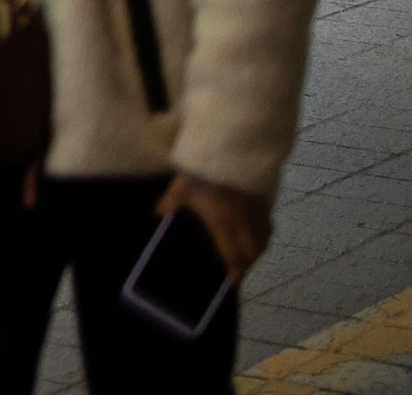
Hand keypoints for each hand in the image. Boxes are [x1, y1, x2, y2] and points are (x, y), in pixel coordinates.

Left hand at [159, 171, 273, 279]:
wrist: (230, 144)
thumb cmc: (201, 168)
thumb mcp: (181, 186)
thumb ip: (170, 203)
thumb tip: (158, 213)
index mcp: (223, 222)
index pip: (233, 255)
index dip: (235, 271)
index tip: (233, 282)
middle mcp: (245, 221)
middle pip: (254, 251)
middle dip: (248, 263)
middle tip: (240, 268)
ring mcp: (258, 209)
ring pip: (265, 238)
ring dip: (258, 249)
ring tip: (249, 252)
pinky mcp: (266, 197)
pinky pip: (269, 222)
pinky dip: (264, 231)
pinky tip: (256, 229)